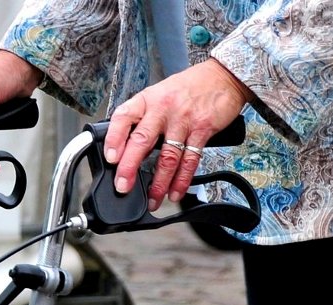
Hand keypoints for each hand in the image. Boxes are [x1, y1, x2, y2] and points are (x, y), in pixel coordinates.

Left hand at [106, 59, 250, 208]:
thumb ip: (145, 118)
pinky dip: (182, 180)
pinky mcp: (202, 130)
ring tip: (153, 199)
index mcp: (148, 99)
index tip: (110, 158)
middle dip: (130, 167)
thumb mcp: (160, 94)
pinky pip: (190, 160)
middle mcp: (163, 108)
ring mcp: (183, 120)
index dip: (114, 138)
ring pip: (167, 156)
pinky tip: (175, 192)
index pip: (124, 116)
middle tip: (123, 186)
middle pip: (142, 140)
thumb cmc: (189, 88)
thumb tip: (128, 148)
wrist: (222, 77)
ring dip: (159, 182)